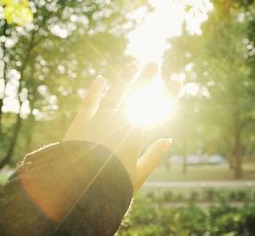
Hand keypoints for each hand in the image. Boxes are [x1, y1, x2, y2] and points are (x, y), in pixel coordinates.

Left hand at [63, 62, 179, 190]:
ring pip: (115, 92)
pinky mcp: (81, 122)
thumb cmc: (111, 185)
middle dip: (147, 78)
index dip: (168, 93)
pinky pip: (90, 101)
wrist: (78, 189)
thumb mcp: (138, 176)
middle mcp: (120, 122)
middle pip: (136, 94)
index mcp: (136, 135)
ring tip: (133, 64)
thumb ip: (154, 156)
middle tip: (154, 64)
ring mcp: (100, 119)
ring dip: (125, 77)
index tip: (176, 81)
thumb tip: (168, 139)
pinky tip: (101, 78)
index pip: (157, 108)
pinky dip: (96, 89)